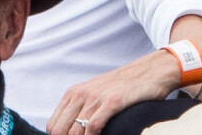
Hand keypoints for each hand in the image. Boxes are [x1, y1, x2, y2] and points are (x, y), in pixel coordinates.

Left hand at [46, 50, 179, 134]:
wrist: (148, 72)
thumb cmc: (122, 87)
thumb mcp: (95, 94)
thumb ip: (80, 109)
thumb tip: (70, 131)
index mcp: (74, 93)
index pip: (53, 125)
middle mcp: (81, 94)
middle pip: (59, 130)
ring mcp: (96, 97)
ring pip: (74, 131)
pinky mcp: (112, 102)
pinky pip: (93, 126)